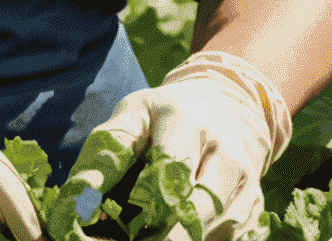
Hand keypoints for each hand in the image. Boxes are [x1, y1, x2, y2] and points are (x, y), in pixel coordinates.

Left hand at [74, 51, 290, 240]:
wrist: (227, 105)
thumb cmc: (166, 114)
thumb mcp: (134, 113)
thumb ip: (108, 150)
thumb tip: (76, 199)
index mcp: (186, 121)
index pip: (170, 168)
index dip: (146, 202)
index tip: (124, 224)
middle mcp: (223, 150)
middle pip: (197, 207)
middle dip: (165, 233)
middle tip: (137, 236)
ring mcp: (245, 179)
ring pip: (219, 226)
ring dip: (185, 237)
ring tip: (151, 237)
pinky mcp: (255, 204)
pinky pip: (233, 235)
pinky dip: (207, 240)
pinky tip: (181, 233)